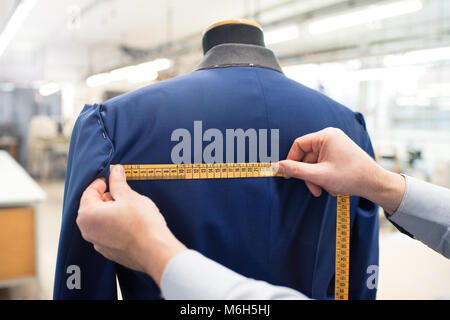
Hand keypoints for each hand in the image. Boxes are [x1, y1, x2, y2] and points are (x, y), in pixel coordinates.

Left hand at [76, 164, 185, 285]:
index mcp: (88, 215)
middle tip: (125, 193)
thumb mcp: (129, 196)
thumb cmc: (141, 224)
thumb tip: (115, 170)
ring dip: (113, 211)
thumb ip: (118, 182)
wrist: (155, 251)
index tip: (113, 178)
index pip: (90, 192)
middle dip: (108, 197)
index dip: (103, 182)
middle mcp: (88, 231)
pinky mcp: (110, 252)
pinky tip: (132, 222)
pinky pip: (110, 233)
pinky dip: (117, 225)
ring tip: (131, 208)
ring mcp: (98, 244)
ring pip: (102, 220)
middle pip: (94, 206)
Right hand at [277, 127, 404, 213]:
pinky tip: (333, 186)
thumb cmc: (350, 177)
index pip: (299, 145)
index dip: (291, 160)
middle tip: (314, 190)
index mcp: (326, 136)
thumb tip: (276, 166)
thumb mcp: (319, 175)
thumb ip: (296, 170)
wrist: (375, 183)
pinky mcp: (339, 153)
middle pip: (307, 156)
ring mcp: (336, 144)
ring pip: (315, 162)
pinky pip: (323, 163)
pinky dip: (324, 176)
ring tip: (326, 190)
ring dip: (317, 178)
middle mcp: (330, 137)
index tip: (289, 175)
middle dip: (309, 175)